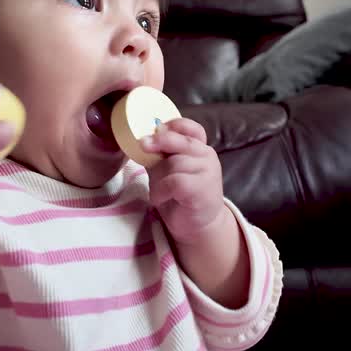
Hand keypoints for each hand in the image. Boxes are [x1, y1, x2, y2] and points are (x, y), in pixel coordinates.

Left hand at [143, 118, 229, 243]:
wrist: (196, 225)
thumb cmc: (179, 195)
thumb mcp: (168, 169)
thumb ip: (161, 154)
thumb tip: (144, 139)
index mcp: (200, 148)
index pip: (191, 128)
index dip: (174, 125)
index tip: (157, 129)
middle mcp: (207, 156)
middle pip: (180, 142)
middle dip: (159, 142)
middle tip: (143, 145)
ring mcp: (207, 172)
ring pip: (173, 164)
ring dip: (157, 179)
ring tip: (158, 191)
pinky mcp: (202, 189)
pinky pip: (174, 182)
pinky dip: (161, 191)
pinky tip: (160, 198)